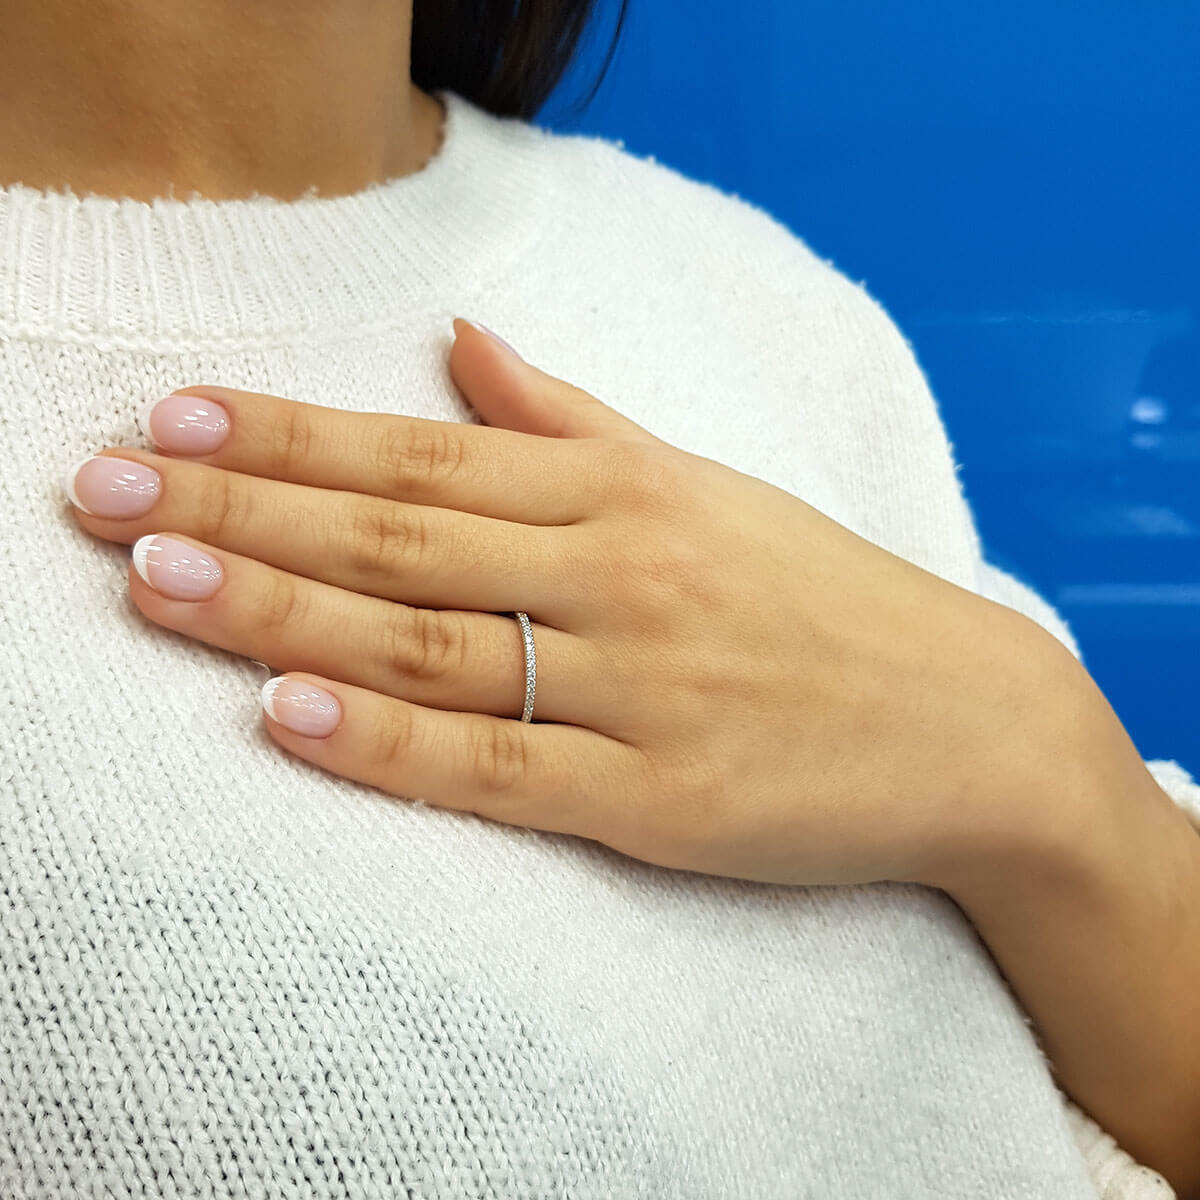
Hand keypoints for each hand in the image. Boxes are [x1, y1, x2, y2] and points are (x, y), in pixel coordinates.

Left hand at [64, 318, 1073, 887]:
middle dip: (243, 513)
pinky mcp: (663, 801)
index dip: (290, 437)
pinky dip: (393, 745)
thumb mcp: (704, 485)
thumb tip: (466, 340)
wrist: (968, 721)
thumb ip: (574, 418)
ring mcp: (641, 692)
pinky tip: (291, 716)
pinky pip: (503, 768)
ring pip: (431, 643)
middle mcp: (624, 577)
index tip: (173, 419)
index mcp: (628, 493)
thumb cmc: (820, 598)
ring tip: (155, 586)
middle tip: (104, 495)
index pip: (423, 454)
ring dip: (282, 613)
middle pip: (400, 538)